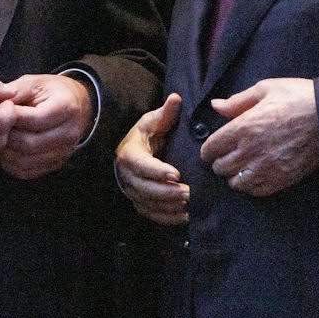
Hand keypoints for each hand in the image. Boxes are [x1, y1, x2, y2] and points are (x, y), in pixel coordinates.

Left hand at [0, 73, 94, 178]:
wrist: (77, 104)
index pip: (34, 119)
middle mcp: (69, 133)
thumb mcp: (34, 82)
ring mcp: (64, 152)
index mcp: (66, 108)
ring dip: (6, 152)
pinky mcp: (56, 164)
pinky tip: (8, 149)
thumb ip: (13, 92)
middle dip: (6, 136)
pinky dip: (11, 164)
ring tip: (0, 137)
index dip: (11, 117)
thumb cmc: (51, 92)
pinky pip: (27, 172)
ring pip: (25, 161)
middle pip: (29, 143)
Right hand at [114, 93, 187, 224]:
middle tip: (189, 193)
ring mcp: (133, 193)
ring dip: (169, 207)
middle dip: (168, 192)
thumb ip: (165, 114)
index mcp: (130, 155)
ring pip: (149, 204)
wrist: (133, 154)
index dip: (158, 171)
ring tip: (189, 204)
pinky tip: (185, 216)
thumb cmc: (145, 137)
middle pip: (146, 189)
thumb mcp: (152, 122)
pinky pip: (152, 215)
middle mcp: (128, 177)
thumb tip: (176, 98)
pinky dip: (168, 218)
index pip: (142, 166)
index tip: (176, 174)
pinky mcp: (141, 203)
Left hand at [200, 78, 318, 197]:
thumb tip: (215, 105)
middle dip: (219, 162)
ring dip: (234, 176)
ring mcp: (266, 168)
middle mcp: (251, 150)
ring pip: (236, 183)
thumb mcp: (266, 89)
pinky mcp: (282, 179)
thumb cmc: (299, 98)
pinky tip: (255, 175)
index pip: (211, 148)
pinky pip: (256, 191)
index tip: (211, 149)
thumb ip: (237, 101)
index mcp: (243, 127)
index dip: (208, 150)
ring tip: (240, 167)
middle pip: (220, 168)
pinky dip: (250, 186)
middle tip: (226, 156)